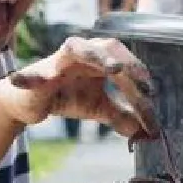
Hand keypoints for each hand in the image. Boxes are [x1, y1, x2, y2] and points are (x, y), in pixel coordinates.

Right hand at [0, 37, 158, 138]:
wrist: (32, 102)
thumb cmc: (67, 96)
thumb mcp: (100, 108)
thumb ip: (123, 117)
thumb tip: (148, 134)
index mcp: (100, 56)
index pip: (125, 60)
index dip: (139, 75)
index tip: (151, 95)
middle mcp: (82, 51)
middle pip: (109, 48)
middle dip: (128, 65)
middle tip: (143, 87)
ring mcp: (59, 59)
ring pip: (79, 48)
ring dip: (97, 56)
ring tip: (114, 70)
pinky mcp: (38, 73)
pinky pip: (39, 72)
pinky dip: (40, 74)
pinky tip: (48, 78)